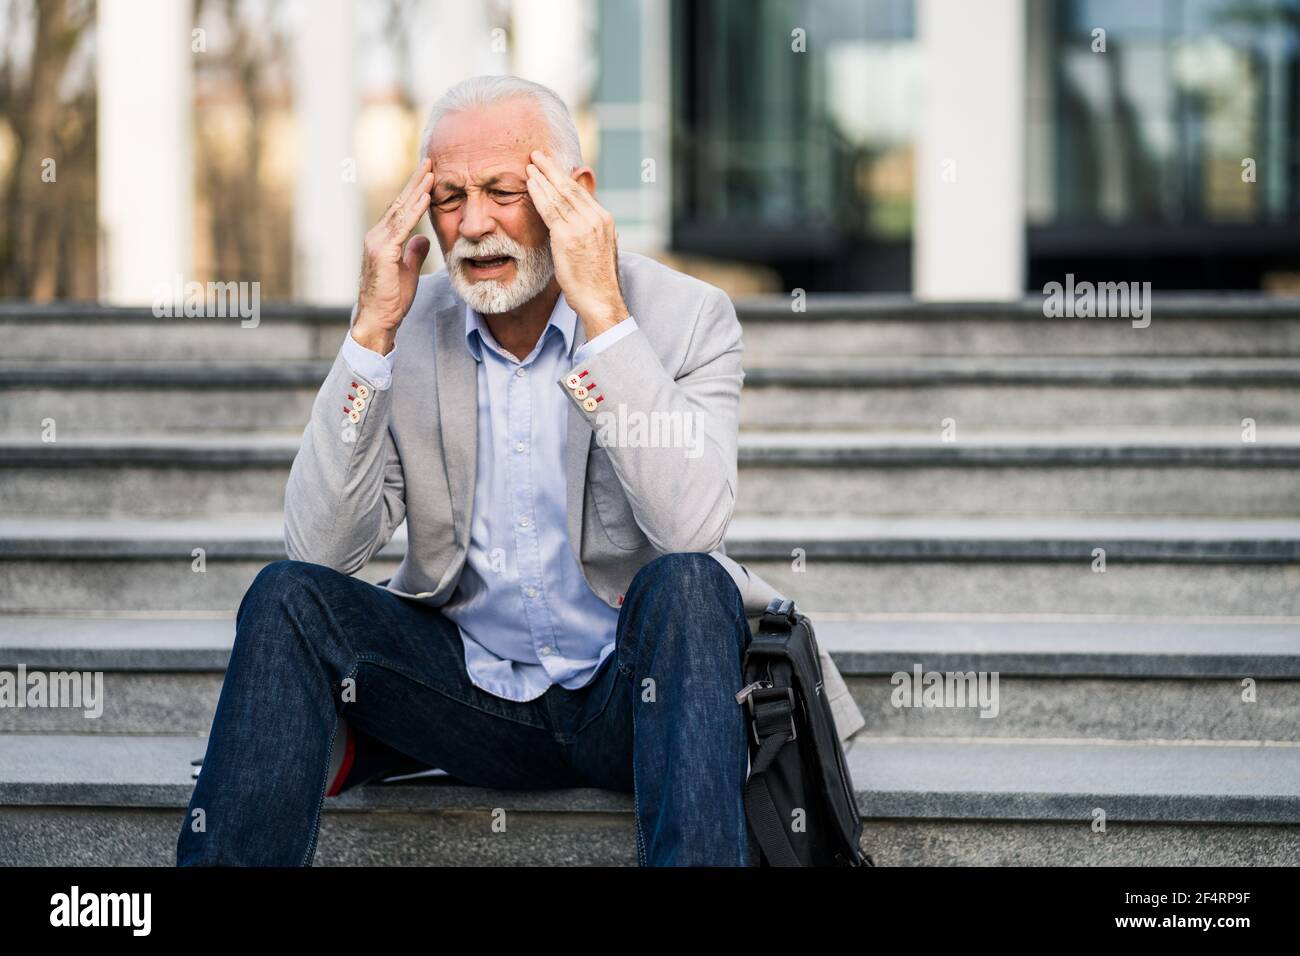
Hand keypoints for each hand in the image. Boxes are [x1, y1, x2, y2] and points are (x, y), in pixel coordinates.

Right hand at [353, 158, 433, 354]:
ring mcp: (377, 243)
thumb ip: (414, 253)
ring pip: (400, 210)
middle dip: (416, 182)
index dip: (415, 192)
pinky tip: (426, 197)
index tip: (429, 175)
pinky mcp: (382, 252)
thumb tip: (423, 238)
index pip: (401, 210)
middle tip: (430, 162)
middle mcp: (376, 236)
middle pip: (400, 204)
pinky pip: (402, 227)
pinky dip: (415, 211)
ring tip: (431, 172)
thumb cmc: (391, 300)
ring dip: (417, 190)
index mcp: (383, 240)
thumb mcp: (408, 272)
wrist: (378, 320)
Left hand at [525, 149, 626, 336]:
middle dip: (552, 169)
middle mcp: (596, 219)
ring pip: (559, 195)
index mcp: (604, 221)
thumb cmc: (596, 284)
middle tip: (538, 155)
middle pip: (570, 187)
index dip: (565, 178)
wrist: (601, 301)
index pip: (581, 193)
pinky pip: (550, 209)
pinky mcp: (568, 237)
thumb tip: (573, 226)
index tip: (553, 168)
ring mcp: (583, 227)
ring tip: (530, 164)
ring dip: (542, 177)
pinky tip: (530, 183)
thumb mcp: (597, 251)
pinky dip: (539, 193)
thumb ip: (586, 234)